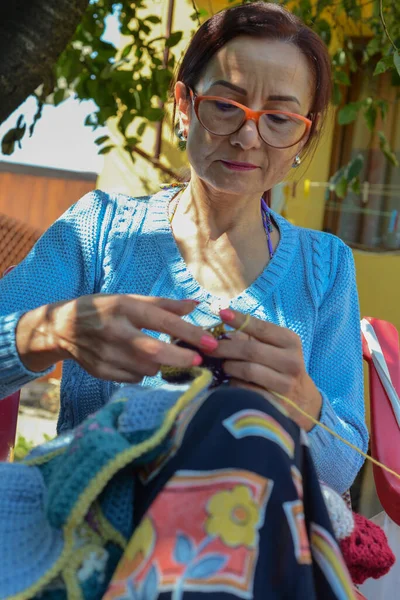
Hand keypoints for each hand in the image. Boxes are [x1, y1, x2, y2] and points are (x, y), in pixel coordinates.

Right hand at [16, 295, 218, 382]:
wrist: (63, 328)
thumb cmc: (104, 309)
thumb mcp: (130, 299)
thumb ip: (163, 304)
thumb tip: (196, 305)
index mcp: (124, 307)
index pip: (163, 321)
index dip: (189, 333)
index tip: (210, 343)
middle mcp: (115, 331)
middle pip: (155, 352)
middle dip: (182, 358)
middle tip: (198, 360)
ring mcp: (106, 354)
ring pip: (148, 368)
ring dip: (161, 364)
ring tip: (158, 354)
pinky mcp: (101, 372)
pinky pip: (134, 378)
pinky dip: (143, 372)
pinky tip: (136, 361)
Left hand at [210, 309, 321, 430]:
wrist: (302, 402)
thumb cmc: (281, 367)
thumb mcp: (276, 348)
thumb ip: (252, 337)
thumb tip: (222, 328)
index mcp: (291, 342)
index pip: (262, 328)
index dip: (240, 320)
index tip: (222, 312)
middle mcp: (291, 361)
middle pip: (251, 350)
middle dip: (225, 347)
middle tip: (208, 346)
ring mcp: (285, 384)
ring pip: (248, 370)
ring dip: (229, 366)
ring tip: (222, 364)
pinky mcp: (276, 403)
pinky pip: (246, 389)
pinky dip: (234, 383)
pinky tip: (231, 380)